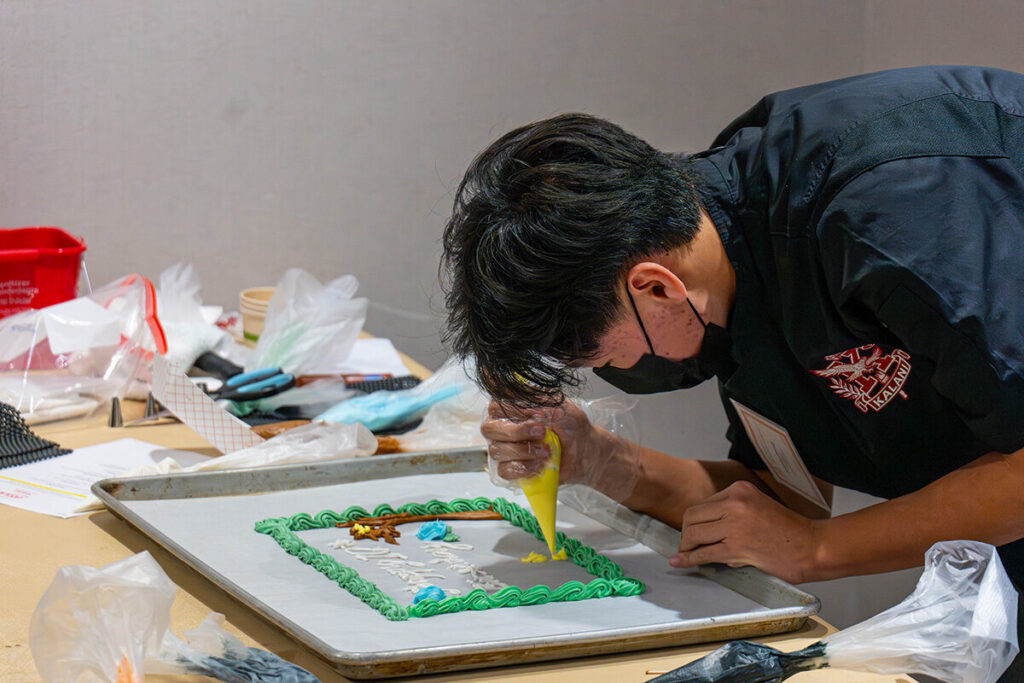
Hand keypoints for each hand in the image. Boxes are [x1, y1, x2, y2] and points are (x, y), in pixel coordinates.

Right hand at [481, 399, 600, 483]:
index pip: (495, 406)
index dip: (510, 410)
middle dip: (516, 432)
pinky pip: (505, 470)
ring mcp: (506, 449)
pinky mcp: (512, 469)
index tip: (534, 414)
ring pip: (496, 451)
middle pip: (489, 429)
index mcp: (513, 408)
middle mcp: (504, 427)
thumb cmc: (571, 426)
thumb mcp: (561, 407)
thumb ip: (541, 402)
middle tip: (541, 432)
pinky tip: (540, 465)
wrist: (585, 451)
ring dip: (524, 451)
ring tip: (547, 451)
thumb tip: (524, 406)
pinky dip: (524, 468)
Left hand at [669, 481, 820, 584]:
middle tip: (687, 545)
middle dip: (686, 534)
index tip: (693, 532)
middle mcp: (734, 503)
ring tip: (686, 554)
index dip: (694, 521)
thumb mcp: (759, 506)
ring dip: (686, 547)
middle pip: (692, 517)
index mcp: (739, 490)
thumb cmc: (790, 531)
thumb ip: (733, 512)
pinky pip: (703, 554)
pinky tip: (680, 562)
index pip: (703, 505)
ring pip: (693, 535)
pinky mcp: (736, 547)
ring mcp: (734, 525)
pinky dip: (688, 559)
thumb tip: (709, 529)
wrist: (812, 546)